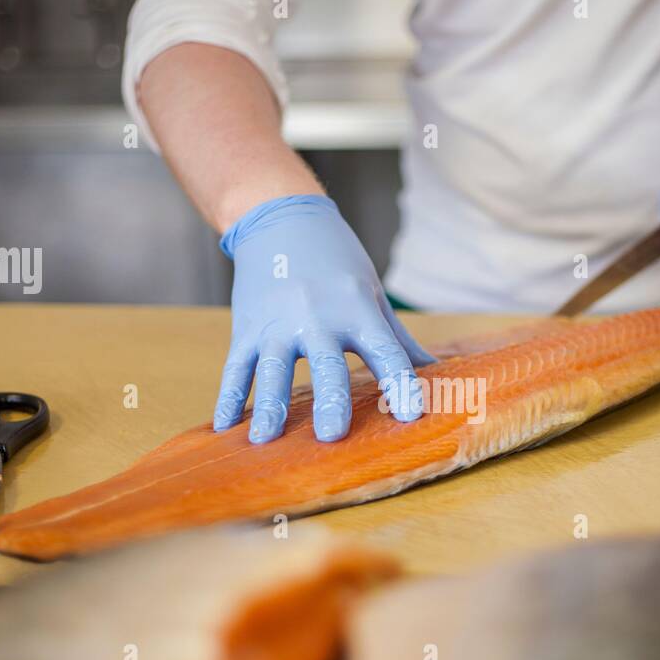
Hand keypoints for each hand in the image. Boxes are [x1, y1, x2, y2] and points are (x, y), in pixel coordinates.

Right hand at [215, 194, 434, 443]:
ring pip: (272, 369)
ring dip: (268, 405)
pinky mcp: (246, 328)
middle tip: (332, 435)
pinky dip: (229, 397)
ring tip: (265, 440)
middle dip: (330, 399)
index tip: (410, 415)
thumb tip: (435, 371)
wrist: (281, 219)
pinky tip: (225, 428)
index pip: (384, 351)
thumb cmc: (337, 261)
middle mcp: (316, 318)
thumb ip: (397, 338)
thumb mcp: (373, 293)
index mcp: (356, 310)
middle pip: (326, 365)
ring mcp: (277, 324)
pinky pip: (236, 367)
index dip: (399, 382)